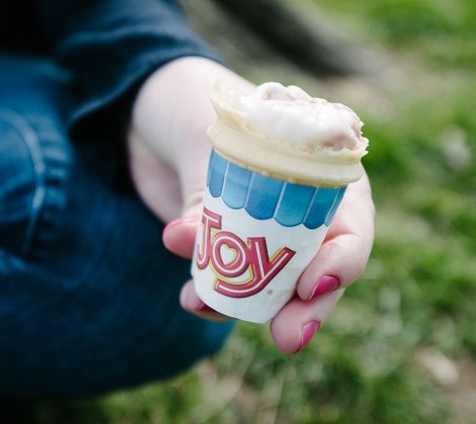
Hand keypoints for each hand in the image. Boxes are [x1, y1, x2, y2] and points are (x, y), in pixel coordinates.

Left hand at [129, 57, 374, 352]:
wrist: (149, 109)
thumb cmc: (190, 102)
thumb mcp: (201, 135)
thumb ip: (203, 192)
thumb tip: (187, 241)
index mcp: (321, 169)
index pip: (351, 224)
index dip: (342, 261)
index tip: (312, 286)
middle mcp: (300, 208)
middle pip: (319, 269)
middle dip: (305, 308)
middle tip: (289, 338)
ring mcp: (261, 231)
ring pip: (273, 285)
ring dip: (247, 306)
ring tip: (202, 306)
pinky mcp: (224, 246)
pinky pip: (228, 282)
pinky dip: (210, 294)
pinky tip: (190, 297)